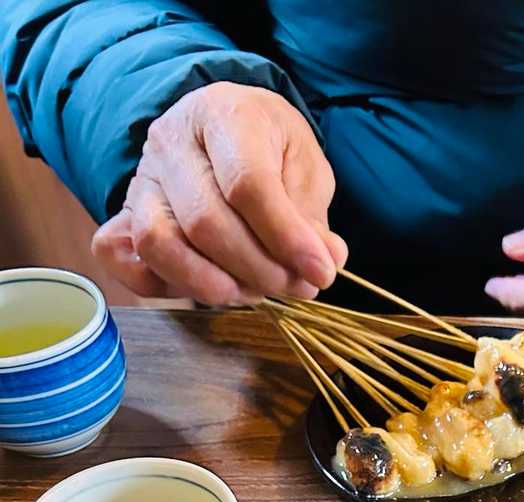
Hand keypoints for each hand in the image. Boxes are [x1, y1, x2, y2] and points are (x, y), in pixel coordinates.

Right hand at [92, 82, 347, 305]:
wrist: (227, 131)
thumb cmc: (270, 149)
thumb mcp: (305, 168)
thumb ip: (312, 216)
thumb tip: (324, 262)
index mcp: (223, 114)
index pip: (247, 184)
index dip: (286, 238)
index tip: (320, 273)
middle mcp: (171, 140)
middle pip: (206, 222)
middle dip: (259, 270)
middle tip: (295, 287)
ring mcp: (141, 178)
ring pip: (162, 243)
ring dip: (215, 285)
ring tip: (256, 292)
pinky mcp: (125, 213)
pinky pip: (127, 258)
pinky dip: (167, 285)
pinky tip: (212, 287)